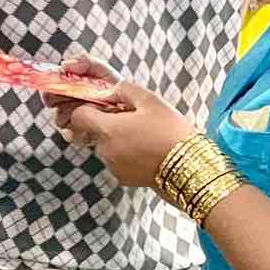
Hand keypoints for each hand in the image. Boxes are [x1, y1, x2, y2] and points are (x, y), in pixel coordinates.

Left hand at [46, 55, 190, 186]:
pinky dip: (127, 156)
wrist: (190, 167)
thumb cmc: (170, 131)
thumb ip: (124, 89)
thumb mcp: (150, 100)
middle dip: (110, 124)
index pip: (79, 117)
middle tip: (135, 121)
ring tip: (146, 137)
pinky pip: (118, 162)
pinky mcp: (124, 179)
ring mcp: (113, 167)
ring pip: (107, 147)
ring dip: (119, 141)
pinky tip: (147, 152)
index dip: (88, 108)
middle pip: (95, 132)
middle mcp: (105, 150)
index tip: (104, 106)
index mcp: (107, 129)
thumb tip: (111, 90)